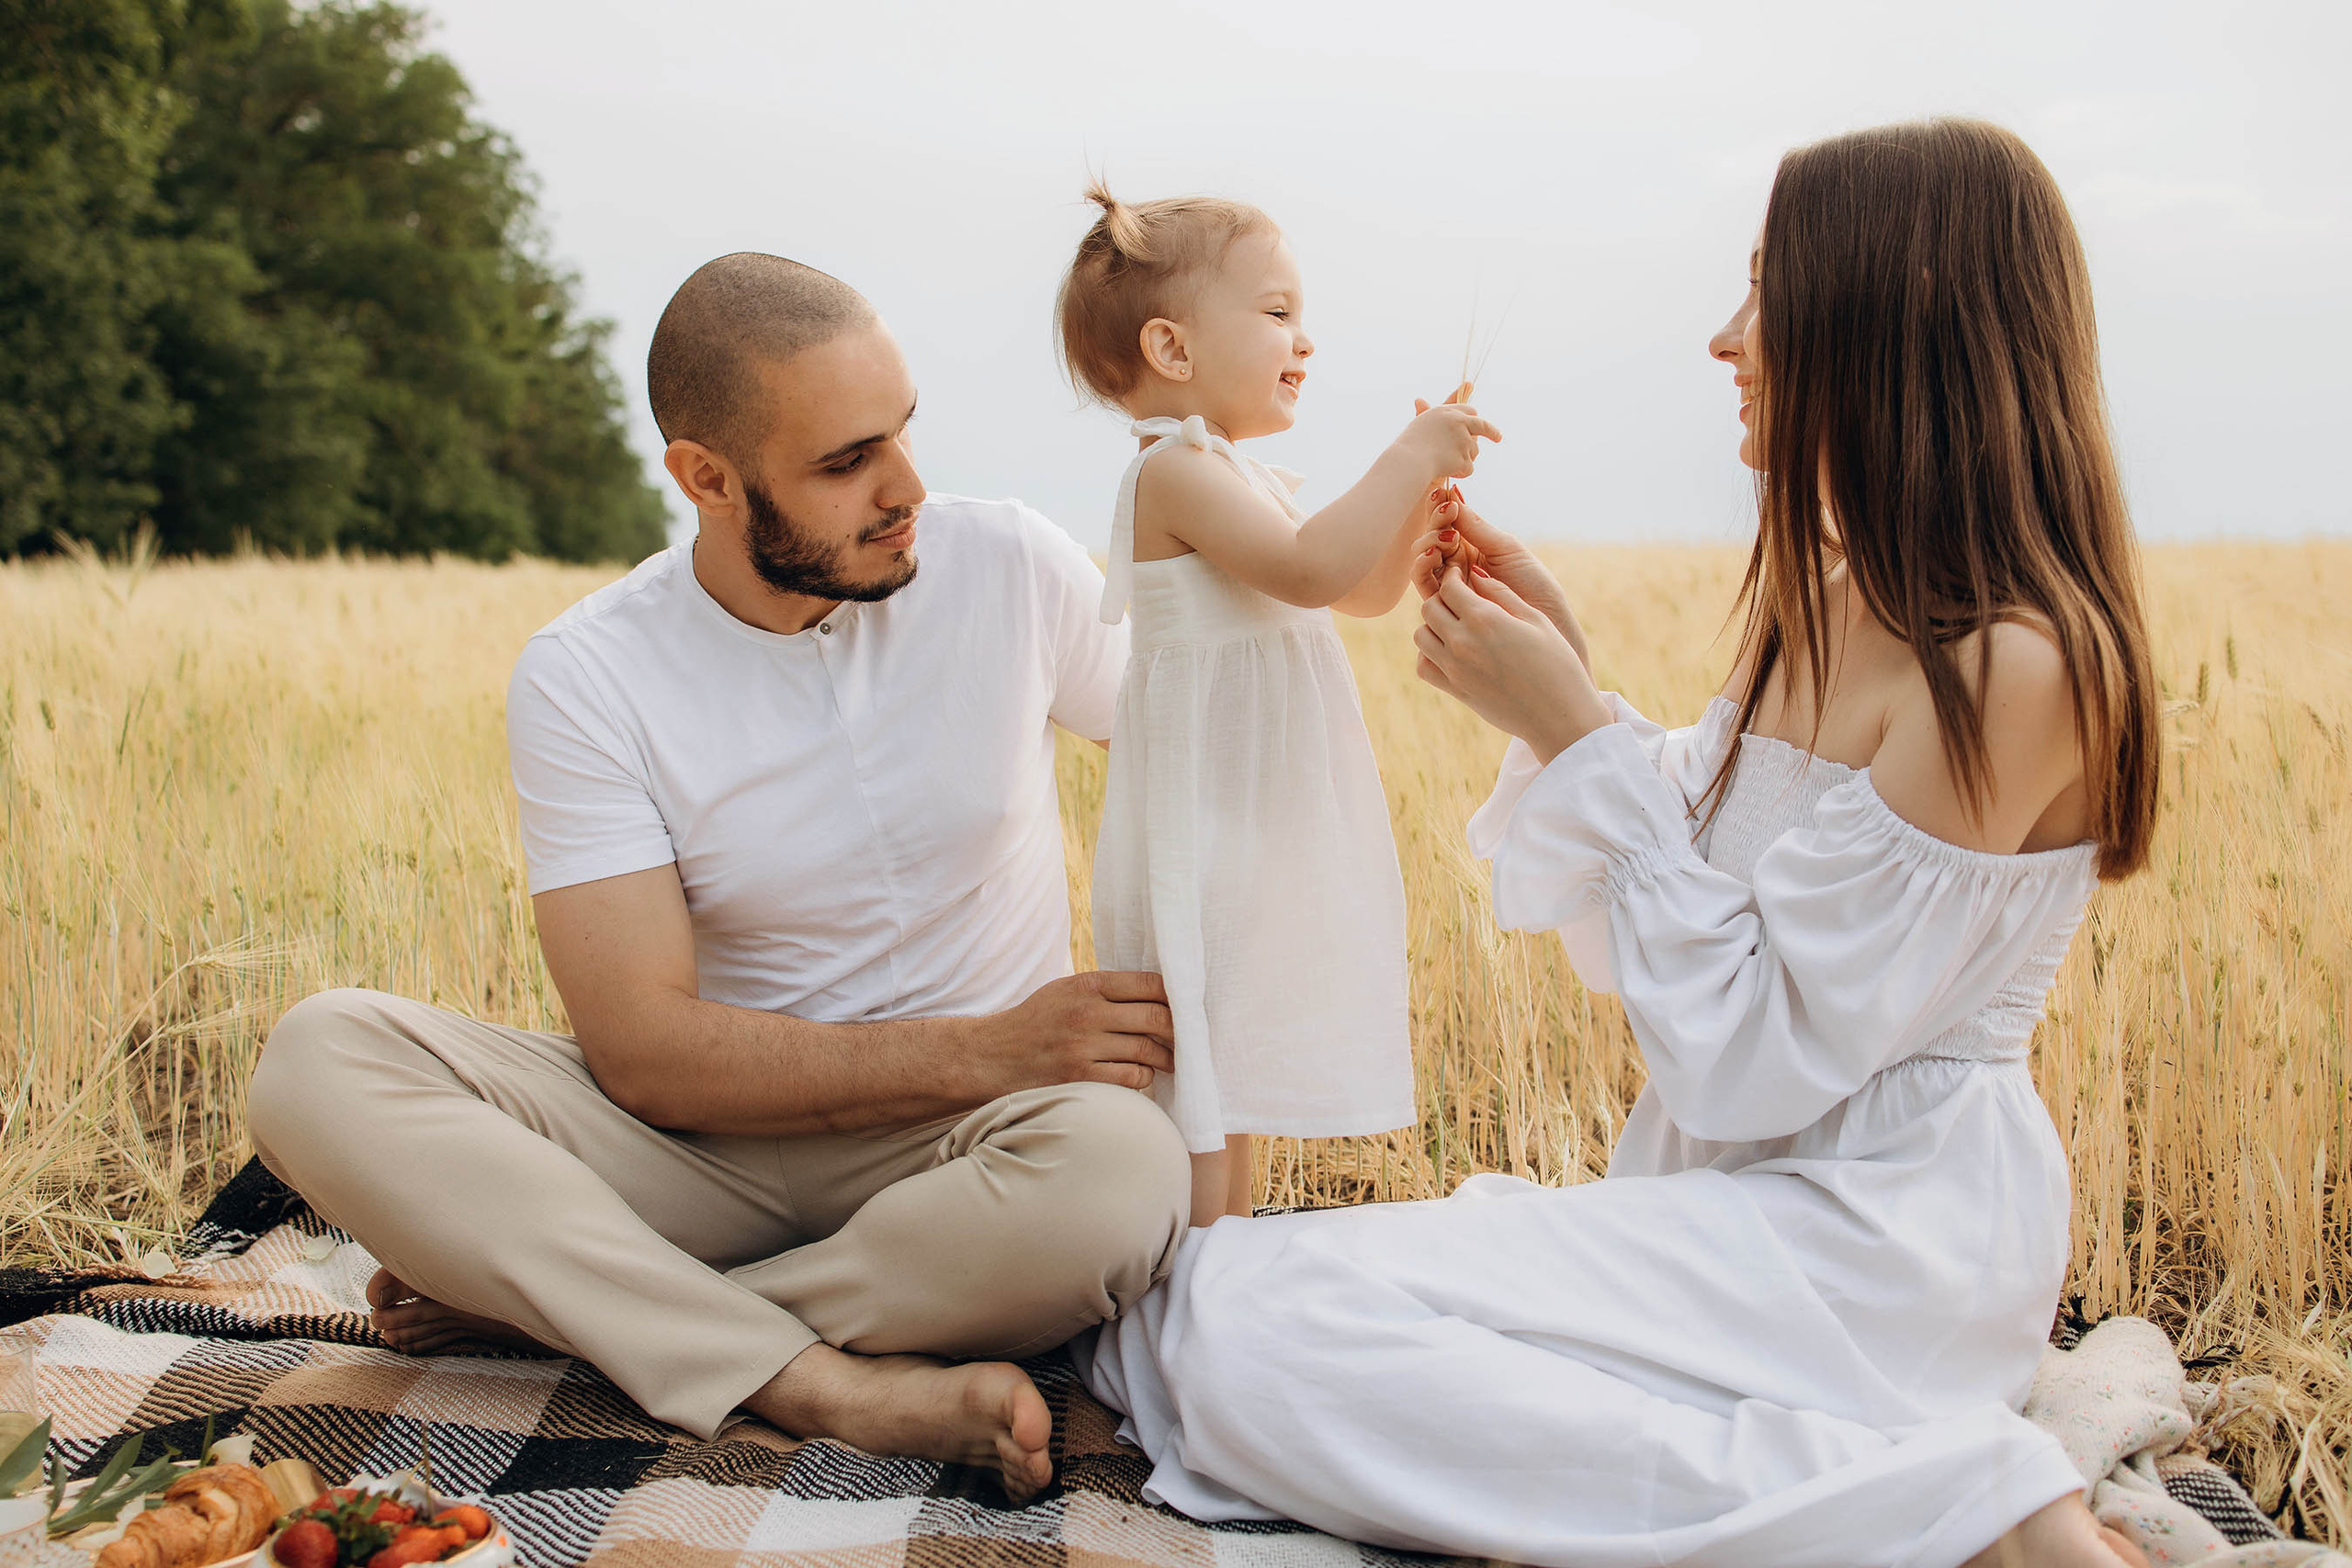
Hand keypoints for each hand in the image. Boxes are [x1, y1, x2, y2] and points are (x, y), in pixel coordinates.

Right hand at [976, 970, 1174, 1094]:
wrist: (992, 1056)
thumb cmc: (1036, 1022)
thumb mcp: (1065, 991)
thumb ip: (1106, 990)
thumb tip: (1159, 993)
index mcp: (1087, 985)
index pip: (1151, 984)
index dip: (1177, 996)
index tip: (1187, 1006)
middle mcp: (1087, 1013)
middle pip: (1157, 1018)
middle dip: (1180, 1030)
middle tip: (1188, 1038)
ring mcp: (1083, 1047)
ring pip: (1148, 1050)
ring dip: (1166, 1057)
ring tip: (1170, 1059)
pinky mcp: (1080, 1078)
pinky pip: (1132, 1078)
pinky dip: (1144, 1077)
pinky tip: (1139, 1074)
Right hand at [1391, 395, 1499, 484]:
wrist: (1408, 462)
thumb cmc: (1408, 445)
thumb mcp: (1418, 425)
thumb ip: (1426, 413)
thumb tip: (1419, 399)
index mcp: (1446, 412)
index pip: (1468, 410)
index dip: (1474, 418)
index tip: (1482, 423)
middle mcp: (1458, 422)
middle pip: (1482, 425)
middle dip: (1492, 431)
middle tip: (1498, 437)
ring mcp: (1463, 439)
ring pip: (1474, 451)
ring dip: (1465, 458)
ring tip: (1444, 462)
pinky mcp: (1465, 457)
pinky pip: (1469, 468)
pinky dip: (1460, 472)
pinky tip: (1446, 472)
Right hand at [1410, 497, 1587, 666]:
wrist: (1548, 631)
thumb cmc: (1537, 590)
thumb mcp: (1508, 551)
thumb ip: (1477, 528)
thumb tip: (1453, 495)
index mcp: (1475, 550)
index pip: (1449, 525)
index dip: (1443, 509)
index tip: (1446, 495)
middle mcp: (1459, 569)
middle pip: (1432, 541)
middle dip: (1434, 524)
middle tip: (1445, 514)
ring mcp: (1450, 591)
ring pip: (1423, 563)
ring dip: (1425, 545)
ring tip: (1439, 538)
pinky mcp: (1445, 612)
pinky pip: (1425, 588)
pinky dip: (1422, 568)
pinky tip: (1432, 556)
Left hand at [1415, 566, 1612, 761]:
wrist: (1559, 716)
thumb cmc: (1557, 664)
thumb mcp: (1536, 620)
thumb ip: (1502, 594)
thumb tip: (1476, 572)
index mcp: (1485, 619)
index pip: (1449, 587)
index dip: (1454, 577)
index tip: (1462, 577)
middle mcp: (1463, 642)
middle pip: (1429, 608)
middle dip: (1442, 599)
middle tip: (1458, 601)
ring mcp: (1455, 669)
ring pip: (1421, 636)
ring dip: (1433, 626)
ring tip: (1455, 627)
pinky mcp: (1455, 690)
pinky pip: (1424, 666)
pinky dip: (1429, 655)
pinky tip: (1450, 652)